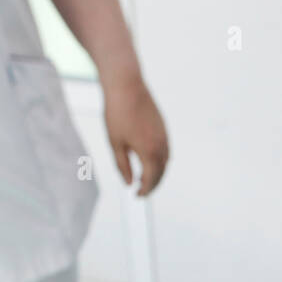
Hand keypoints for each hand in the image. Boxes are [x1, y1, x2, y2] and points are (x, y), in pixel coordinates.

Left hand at [102, 74, 168, 195]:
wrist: (126, 85)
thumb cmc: (117, 112)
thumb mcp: (115, 143)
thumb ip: (123, 166)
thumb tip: (129, 182)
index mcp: (149, 152)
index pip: (151, 179)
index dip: (144, 190)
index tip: (137, 196)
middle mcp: (161, 146)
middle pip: (161, 173)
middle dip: (152, 184)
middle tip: (142, 191)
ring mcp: (164, 136)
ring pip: (165, 162)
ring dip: (158, 172)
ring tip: (145, 177)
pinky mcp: (163, 127)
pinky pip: (166, 150)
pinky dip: (160, 160)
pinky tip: (150, 160)